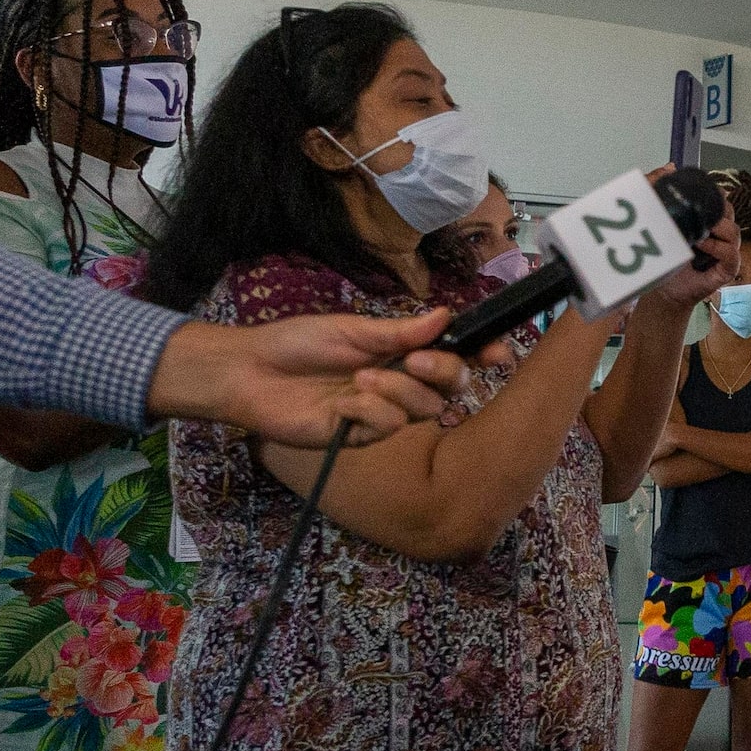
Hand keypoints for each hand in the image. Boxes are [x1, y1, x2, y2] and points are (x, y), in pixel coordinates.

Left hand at [146, 309, 473, 445]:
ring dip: (398, 390)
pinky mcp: (362, 435)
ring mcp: (383, 411)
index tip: (498, 353)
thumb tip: (446, 315)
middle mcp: (399, 383)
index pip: (453, 356)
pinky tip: (342, 404)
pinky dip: (369, 410)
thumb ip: (402, 331)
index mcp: (401, 353)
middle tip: (415, 361)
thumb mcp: (354, 330)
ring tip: (361, 379)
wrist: (252, 372)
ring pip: (423, 408)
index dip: (480, 355)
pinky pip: (388, 425)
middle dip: (442, 372)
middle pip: (450, 387)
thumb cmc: (297, 343)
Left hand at [650, 174, 737, 308]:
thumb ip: (659, 190)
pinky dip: (717, 247)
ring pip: (733, 229)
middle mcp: (720, 234)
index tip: (698, 191)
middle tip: (695, 212)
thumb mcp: (658, 221)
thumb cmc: (665, 260)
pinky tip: (701, 245)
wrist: (664, 291)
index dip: (712, 193)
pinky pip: (731, 253)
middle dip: (715, 208)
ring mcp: (726, 251)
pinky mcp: (728, 268)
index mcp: (708, 221)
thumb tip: (670, 167)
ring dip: (715, 227)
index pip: (719, 199)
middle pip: (729, 210)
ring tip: (696, 232)